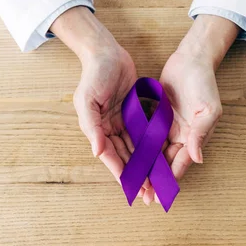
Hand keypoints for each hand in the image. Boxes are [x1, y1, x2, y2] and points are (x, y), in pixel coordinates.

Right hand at [52, 7, 146, 193]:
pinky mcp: (131, 113)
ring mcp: (120, 121)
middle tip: (147, 193)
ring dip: (142, 165)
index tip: (132, 188)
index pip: (110, 156)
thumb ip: (92, 127)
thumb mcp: (87, 100)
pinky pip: (141, 134)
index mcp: (95, 128)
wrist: (105, 52)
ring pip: (133, 149)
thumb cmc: (94, 75)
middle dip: (134, 175)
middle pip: (123, 157)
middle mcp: (107, 129)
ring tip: (154, 182)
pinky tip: (158, 159)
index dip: (121, 173)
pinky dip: (148, 147)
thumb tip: (97, 152)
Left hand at [146, 15, 238, 203]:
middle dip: (155, 181)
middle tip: (143, 198)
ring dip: (146, 169)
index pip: (180, 165)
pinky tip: (129, 160)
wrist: (192, 59)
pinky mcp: (159, 118)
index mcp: (195, 138)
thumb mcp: (208, 109)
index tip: (158, 196)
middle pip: (166, 164)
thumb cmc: (204, 83)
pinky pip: (148, 138)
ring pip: (155, 154)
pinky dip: (140, 149)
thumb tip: (197, 158)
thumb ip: (200, 134)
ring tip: (134, 184)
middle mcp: (182, 137)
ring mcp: (170, 128)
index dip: (168, 181)